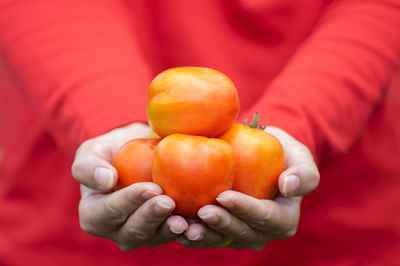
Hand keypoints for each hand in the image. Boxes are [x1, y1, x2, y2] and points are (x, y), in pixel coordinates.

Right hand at [72, 123, 188, 249]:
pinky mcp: (161, 232)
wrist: (137, 155)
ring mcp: (140, 234)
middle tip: (168, 201)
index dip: (128, 203)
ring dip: (168, 230)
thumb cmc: (110, 153)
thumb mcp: (91, 152)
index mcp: (94, 215)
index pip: (108, 213)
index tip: (149, 188)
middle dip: (151, 217)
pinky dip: (186, 230)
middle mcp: (116, 231)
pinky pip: (173, 235)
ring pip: (154, 238)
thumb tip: (105, 180)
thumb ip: (88, 166)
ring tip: (183, 220)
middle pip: (132, 231)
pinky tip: (197, 222)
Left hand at [177, 126, 319, 249]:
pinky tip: (177, 228)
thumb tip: (288, 186)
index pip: (264, 217)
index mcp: (283, 219)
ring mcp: (242, 235)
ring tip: (186, 227)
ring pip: (223, 240)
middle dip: (222, 224)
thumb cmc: (283, 156)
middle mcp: (263, 233)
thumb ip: (304, 173)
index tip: (224, 196)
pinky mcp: (224, 231)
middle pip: (242, 233)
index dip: (245, 209)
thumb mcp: (301, 158)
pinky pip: (209, 236)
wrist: (262, 158)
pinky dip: (194, 235)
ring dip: (204, 235)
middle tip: (202, 211)